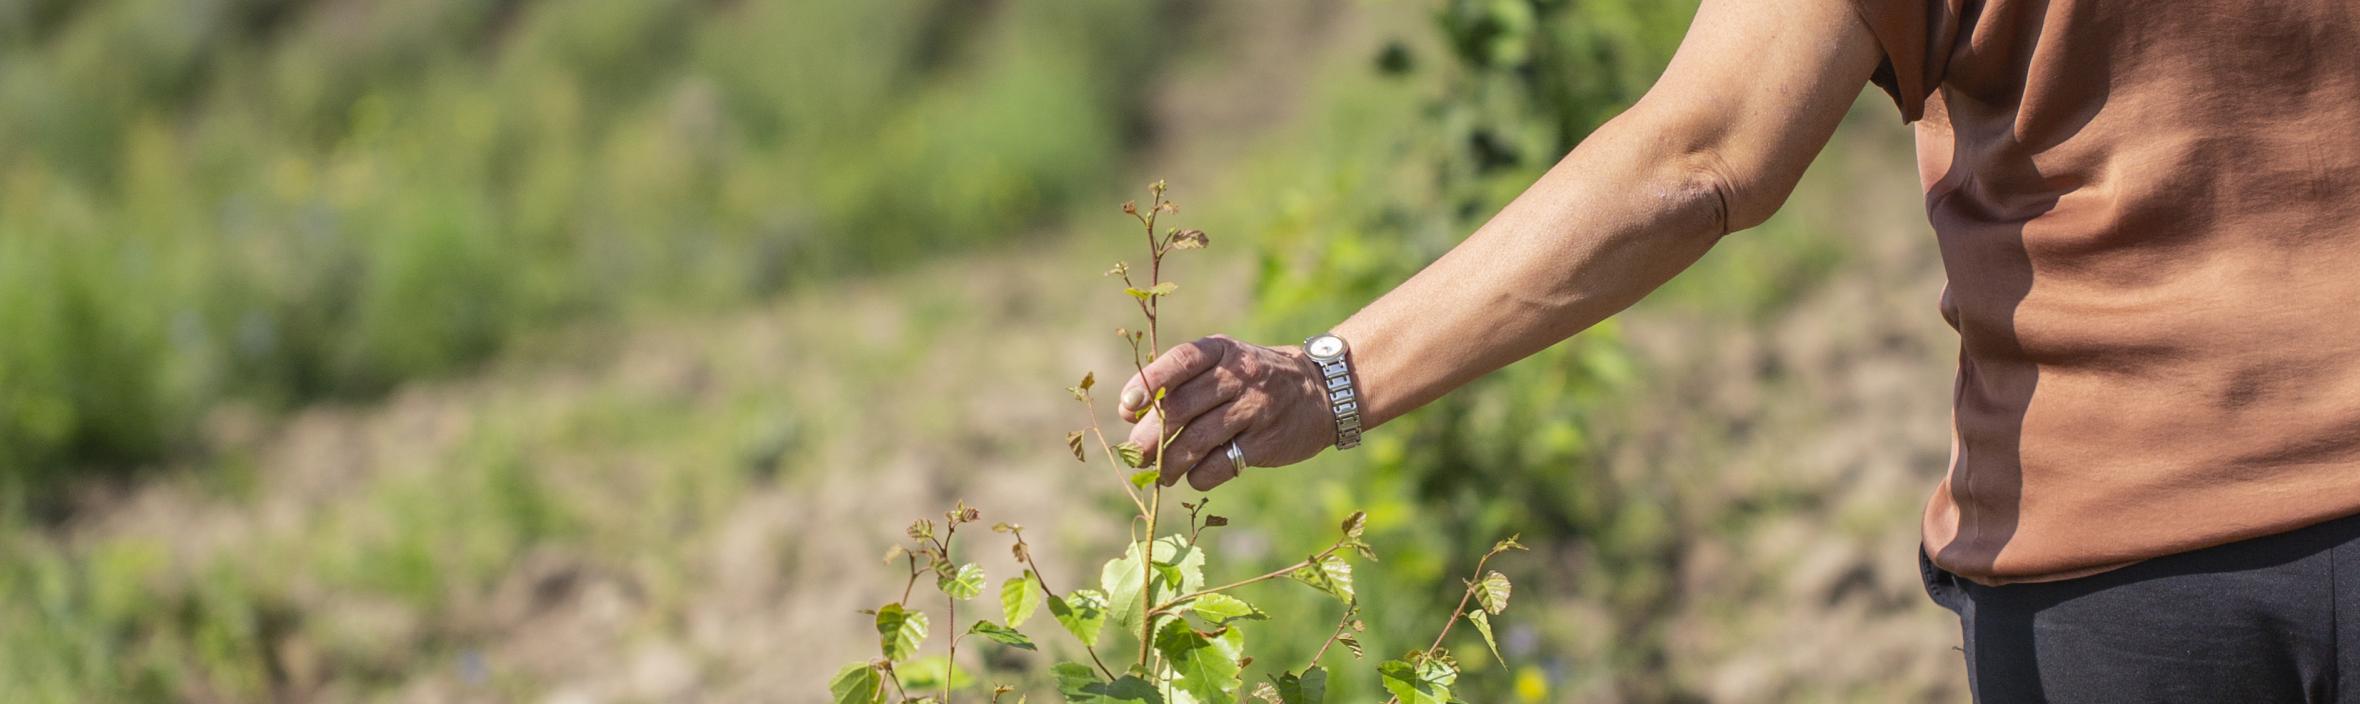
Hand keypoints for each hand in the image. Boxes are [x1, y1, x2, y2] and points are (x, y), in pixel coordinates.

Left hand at [1118, 335, 1336, 490]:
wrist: (1322, 392)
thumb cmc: (1255, 379)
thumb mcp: (1225, 363)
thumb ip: (1180, 381)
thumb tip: (1128, 412)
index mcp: (1222, 351)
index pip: (1180, 361)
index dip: (1149, 382)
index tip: (1127, 406)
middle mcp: (1239, 375)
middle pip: (1182, 408)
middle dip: (1150, 436)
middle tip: (1135, 455)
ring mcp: (1255, 408)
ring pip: (1197, 441)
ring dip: (1169, 463)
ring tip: (1159, 474)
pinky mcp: (1266, 441)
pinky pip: (1221, 465)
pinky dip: (1199, 475)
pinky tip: (1193, 476)